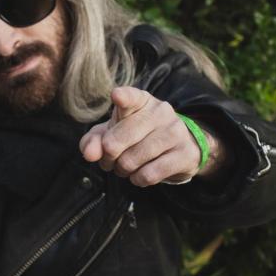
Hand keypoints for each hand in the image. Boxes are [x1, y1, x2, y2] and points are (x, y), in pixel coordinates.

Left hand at [79, 86, 219, 186]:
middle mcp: (160, 112)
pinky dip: (138, 179)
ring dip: (122, 170)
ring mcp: (175, 132)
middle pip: (115, 142)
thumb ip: (93, 141)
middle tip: (112, 158)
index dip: (122, 97)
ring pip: (131, 161)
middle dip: (107, 157)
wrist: (178, 149)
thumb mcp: (110, 134)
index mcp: (140, 101)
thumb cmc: (136, 137)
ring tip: (127, 166)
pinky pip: (148, 174)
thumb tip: (90, 154)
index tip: (117, 96)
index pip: (130, 97)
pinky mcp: (186, 154)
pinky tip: (141, 174)